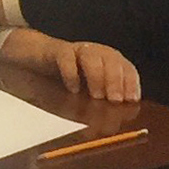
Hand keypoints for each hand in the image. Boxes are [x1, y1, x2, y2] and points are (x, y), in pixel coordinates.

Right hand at [0, 29, 141, 102]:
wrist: (36, 58)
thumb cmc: (67, 78)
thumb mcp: (88, 91)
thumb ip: (102, 100)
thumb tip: (117, 119)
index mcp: (108, 60)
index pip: (126, 67)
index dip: (131, 82)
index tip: (132, 99)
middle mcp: (95, 52)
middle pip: (112, 60)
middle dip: (116, 80)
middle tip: (115, 100)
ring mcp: (76, 50)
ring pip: (92, 57)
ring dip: (97, 76)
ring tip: (96, 96)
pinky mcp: (57, 51)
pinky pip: (66, 58)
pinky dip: (71, 73)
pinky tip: (73, 88)